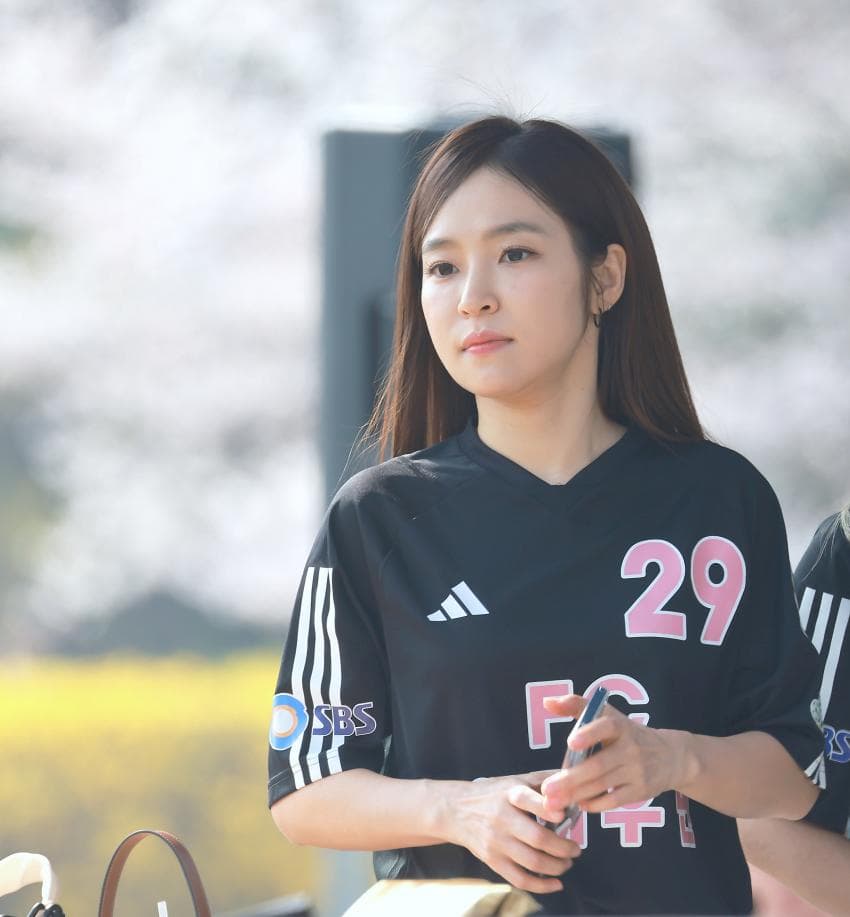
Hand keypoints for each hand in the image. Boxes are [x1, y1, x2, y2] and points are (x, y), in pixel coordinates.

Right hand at [445, 770, 581, 894]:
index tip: (563, 814)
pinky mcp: (492, 860)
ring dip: (557, 866)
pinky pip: (520, 879)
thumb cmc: (492, 794)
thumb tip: (570, 778)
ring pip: (533, 861)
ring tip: (566, 863)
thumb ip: (542, 779)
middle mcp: (502, 817)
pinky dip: (541, 885)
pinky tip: (555, 883)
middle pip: (537, 837)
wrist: (456, 810)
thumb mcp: (514, 780)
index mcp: (510, 793)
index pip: (528, 800)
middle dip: (563, 848)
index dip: (547, 808)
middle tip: (575, 849)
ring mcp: (496, 841)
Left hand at [540, 694, 688, 812]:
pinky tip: (579, 804)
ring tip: (553, 801)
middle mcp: (630, 747)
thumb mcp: (607, 714)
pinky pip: (614, 800)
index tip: (571, 742)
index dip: (589, 733)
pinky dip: (595, 804)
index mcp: (619, 725)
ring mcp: (636, 771)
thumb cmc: (627, 733)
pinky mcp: (640, 791)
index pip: (606, 726)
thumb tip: (547, 702)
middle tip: (548, 789)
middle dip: (571, 778)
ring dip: (576, 794)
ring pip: (602, 784)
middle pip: (598, 765)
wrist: (670, 756)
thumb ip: (576, 706)